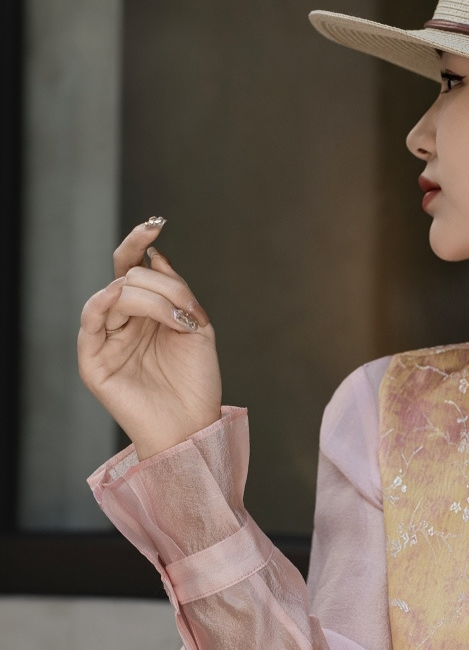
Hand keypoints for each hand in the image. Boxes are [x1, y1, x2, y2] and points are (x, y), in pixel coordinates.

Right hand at [78, 219, 221, 458]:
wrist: (191, 427)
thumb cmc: (196, 383)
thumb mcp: (197, 327)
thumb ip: (178, 291)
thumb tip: (155, 255)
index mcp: (145, 311)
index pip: (134, 266)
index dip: (140, 241)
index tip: (157, 222)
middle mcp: (122, 321)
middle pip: (130, 276)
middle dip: (163, 286)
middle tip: (187, 313)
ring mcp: (106, 338)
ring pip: (117, 294)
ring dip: (150, 300)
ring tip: (176, 322)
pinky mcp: (93, 360)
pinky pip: (91, 319)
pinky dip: (104, 302)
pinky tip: (118, 294)